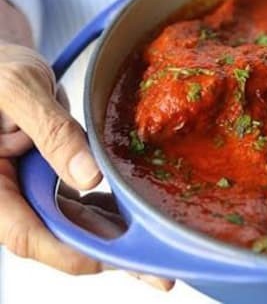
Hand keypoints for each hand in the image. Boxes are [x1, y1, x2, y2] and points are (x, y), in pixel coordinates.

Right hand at [0, 43, 172, 289]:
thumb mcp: (19, 90)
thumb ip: (51, 132)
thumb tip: (88, 177)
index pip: (26, 234)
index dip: (71, 251)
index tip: (114, 259)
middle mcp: (7, 195)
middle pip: (56, 236)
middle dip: (106, 255)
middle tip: (156, 273)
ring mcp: (28, 189)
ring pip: (70, 223)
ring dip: (112, 237)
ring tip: (157, 250)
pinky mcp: (46, 179)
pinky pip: (75, 202)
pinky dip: (105, 210)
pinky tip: (135, 215)